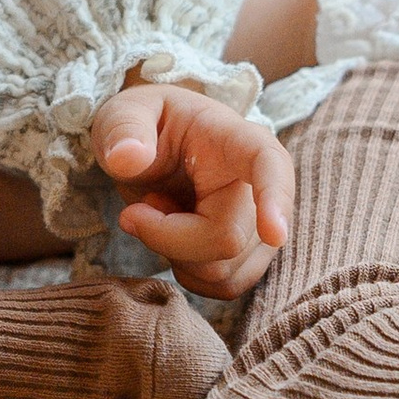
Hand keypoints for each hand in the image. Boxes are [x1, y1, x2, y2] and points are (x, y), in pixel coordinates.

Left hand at [90, 82, 291, 300]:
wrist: (151, 149)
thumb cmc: (144, 126)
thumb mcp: (123, 111)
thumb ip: (123, 127)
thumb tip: (127, 158)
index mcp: (234, 140)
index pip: (270, 164)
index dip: (276, 199)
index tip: (274, 234)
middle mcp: (257, 185)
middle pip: (227, 239)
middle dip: (166, 235)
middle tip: (138, 207)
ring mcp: (259, 225)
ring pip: (225, 271)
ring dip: (175, 254)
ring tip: (161, 211)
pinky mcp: (250, 255)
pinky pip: (224, 287)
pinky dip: (187, 273)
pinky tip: (173, 238)